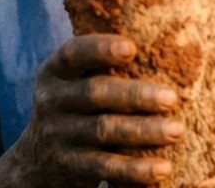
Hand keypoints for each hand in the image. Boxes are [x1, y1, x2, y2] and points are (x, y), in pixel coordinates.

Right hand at [16, 34, 183, 185]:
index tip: (132, 48)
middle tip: (172, 98)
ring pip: (103, 130)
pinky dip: (135, 168)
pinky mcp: (68, 166)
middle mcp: (51, 101)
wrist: (38, 162)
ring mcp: (56, 135)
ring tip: (176, 130)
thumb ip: (102, 68)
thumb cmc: (77, 109)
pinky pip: (105, 167)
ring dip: (143, 130)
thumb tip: (167, 46)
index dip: (101, 49)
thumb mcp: (74, 84)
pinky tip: (163, 167)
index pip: (73, 53)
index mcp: (54, 72)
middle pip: (95, 93)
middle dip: (135, 95)